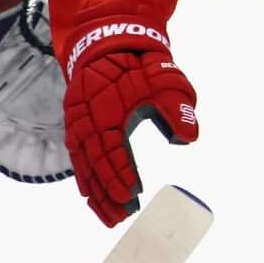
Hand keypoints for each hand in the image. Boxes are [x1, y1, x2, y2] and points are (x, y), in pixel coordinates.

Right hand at [60, 24, 198, 225]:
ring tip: (110, 217)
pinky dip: (85, 178)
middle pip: (94, 166)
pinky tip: (93, 197)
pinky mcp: (75, 125)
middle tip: (122, 218)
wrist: (110, 44)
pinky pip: (78, 158)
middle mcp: (87, 121)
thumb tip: (187, 136)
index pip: (112, 151)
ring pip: (84, 166)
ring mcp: (78, 124)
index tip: (133, 195)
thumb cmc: (141, 67)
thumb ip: (176, 108)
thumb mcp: (166, 81)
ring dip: (96, 194)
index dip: (121, 175)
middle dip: (108, 194)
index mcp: (108, 111)